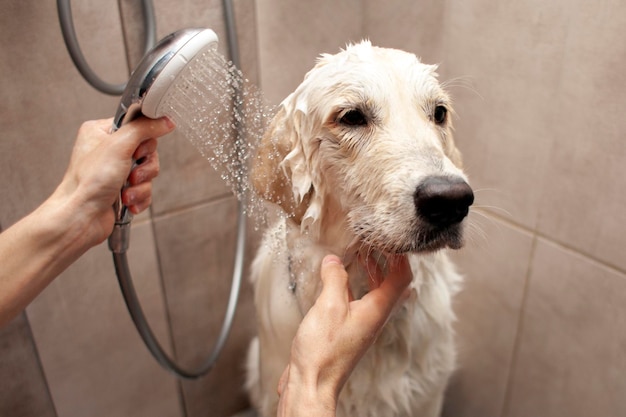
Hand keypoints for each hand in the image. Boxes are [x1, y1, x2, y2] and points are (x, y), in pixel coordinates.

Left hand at [52, 117, 173, 244]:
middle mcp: (108, 151)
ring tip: (126, 191)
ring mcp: (115, 172)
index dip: (143, 140)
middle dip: (143, 167)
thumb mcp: (119, 145)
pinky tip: (127, 202)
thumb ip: (144, 128)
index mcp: (102, 132)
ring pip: (148, 172)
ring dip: (141, 185)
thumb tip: (164, 121)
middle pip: (147, 151)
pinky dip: (139, 197)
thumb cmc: (87, 182)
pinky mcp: (122, 190)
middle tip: (131, 173)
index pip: (137, 125)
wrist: (80, 217)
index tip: (137, 150)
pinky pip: (145, 189)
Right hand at [277, 253, 412, 415]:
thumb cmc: (322, 352)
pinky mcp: (348, 332)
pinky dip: (356, 286)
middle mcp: (374, 319)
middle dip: (388, 261)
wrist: (311, 385)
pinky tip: (340, 281)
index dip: (400, 255)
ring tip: (361, 255)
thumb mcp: (328, 307)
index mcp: (377, 311)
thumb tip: (334, 260)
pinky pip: (359, 302)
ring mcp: (362, 326)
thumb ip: (335, 280)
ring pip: (376, 294)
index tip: (389, 237)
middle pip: (393, 285)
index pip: (402, 277)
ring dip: (372, 273)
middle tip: (376, 242)